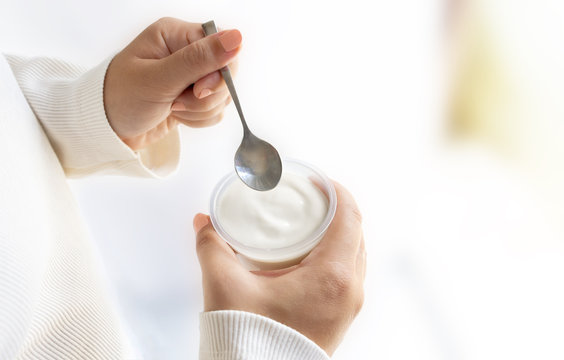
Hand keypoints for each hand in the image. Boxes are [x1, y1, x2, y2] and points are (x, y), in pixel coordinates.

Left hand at [104, 17, 241, 149]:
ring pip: (222, 96)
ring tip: (171, 108)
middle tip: (177, 102)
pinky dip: (199, 119)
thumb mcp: (159, 79)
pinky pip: (215, 110)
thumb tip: (237, 38)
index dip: (218, 73)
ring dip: (200, 110)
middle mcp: (186, 52)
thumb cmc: (120, 99)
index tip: (198, 91)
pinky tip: (176, 116)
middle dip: (206, 96)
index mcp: (176, 35)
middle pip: (226, 73)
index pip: (222, 47)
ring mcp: (191, 77)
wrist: (105, 131)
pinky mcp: (193, 98)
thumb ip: (199, 60)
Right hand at [193, 182, 365, 354]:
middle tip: (308, 197)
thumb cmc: (249, 340)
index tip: (316, 179)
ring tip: (308, 221)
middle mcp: (350, 290)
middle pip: (355, 233)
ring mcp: (349, 306)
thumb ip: (211, 246)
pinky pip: (348, 274)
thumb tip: (204, 221)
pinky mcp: (341, 317)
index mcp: (333, 276)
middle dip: (334, 208)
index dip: (335, 190)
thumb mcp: (225, 286)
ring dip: (337, 232)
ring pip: (354, 254)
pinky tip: (310, 253)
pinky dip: (335, 254)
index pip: (350, 216)